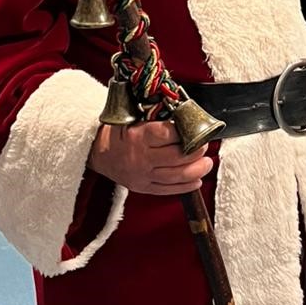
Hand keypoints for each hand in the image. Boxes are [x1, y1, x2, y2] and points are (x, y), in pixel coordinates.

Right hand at [89, 119, 211, 196]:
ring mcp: (142, 175)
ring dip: (197, 170)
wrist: (97, 152)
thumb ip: (155, 117)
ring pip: (177, 176)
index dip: (186, 131)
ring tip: (207, 163)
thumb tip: (183, 114)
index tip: (196, 127)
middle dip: (197, 151)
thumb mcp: (132, 117)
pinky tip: (197, 180)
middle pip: (177, 157)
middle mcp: (141, 158)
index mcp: (137, 137)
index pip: (168, 134)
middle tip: (205, 145)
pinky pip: (168, 190)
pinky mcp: (143, 188)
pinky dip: (186, 186)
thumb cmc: (117, 131)